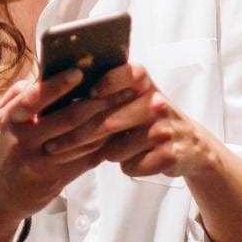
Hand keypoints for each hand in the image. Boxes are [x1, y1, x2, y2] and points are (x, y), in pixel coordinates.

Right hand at [0, 67, 138, 240]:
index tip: (80, 72)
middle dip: (98, 102)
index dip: (57, 85)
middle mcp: (24, 140)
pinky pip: (84, 160)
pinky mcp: (54, 179)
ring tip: (126, 108)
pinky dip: (101, 146)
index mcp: (10, 119)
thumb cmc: (2, 149)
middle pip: (67, 119)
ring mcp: (40, 162)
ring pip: (81, 140)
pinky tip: (116, 134)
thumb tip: (40, 73)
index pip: (34, 98)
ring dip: (106, 123)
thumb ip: (17, 96)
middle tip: (122, 89)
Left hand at [39, 61, 217, 181]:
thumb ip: (105, 94)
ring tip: (109, 151)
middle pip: (109, 122)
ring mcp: (165, 129)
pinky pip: (131, 166)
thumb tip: (56, 96)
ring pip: (115, 150)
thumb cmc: (146, 119)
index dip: (107, 83)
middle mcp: (157, 102)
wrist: (190, 145)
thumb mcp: (133, 98)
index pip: (126, 74)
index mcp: (146, 82)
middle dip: (76, 137)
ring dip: (105, 155)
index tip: (89, 93)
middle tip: (51, 147)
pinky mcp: (170, 155)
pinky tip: (135, 160)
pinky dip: (127, 166)